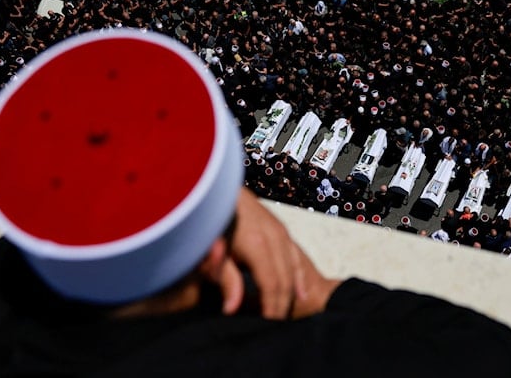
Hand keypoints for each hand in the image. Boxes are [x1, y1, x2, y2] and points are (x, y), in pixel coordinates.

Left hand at [214, 188, 306, 318]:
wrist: (215, 181)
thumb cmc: (210, 216)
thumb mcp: (212, 249)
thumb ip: (224, 279)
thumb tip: (232, 309)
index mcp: (259, 246)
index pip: (273, 287)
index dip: (272, 310)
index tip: (268, 328)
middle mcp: (275, 238)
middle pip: (286, 281)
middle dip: (282, 306)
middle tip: (273, 329)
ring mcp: (280, 232)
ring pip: (293, 269)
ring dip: (290, 294)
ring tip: (283, 315)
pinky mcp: (279, 228)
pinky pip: (295, 257)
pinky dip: (299, 277)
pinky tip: (300, 293)